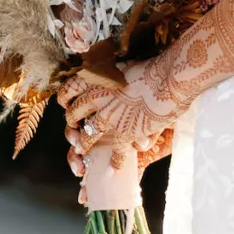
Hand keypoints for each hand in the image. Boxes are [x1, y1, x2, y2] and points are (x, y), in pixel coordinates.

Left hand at [59, 64, 174, 172]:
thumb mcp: (127, 65)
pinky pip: (117, 152)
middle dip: (71, 121)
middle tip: (73, 126)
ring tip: (84, 148)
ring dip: (85, 144)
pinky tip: (114, 167)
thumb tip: (119, 71)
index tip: (64, 102)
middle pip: (75, 113)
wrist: (169, 78)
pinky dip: (116, 162)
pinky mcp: (125, 132)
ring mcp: (109, 117)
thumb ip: (118, 73)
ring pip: (88, 135)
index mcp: (97, 78)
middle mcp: (98, 98)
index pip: (70, 88)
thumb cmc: (153, 67)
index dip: (65, 97)